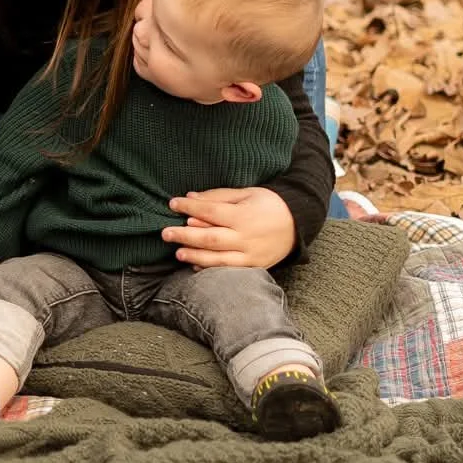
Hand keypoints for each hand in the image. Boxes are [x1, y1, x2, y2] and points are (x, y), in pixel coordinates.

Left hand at [162, 187, 296, 268]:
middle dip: (185, 236)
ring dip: (195, 255)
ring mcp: (250, 254)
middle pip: (210, 238)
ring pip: (218, 258)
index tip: (173, 203)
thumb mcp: (246, 193)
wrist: (297, 224)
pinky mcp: (253, 266)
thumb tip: (190, 197)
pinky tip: (195, 265)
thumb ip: (218, 196)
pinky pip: (229, 269)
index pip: (210, 211)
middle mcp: (245, 236)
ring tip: (177, 253)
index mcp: (243, 215)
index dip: (189, 207)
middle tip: (165, 233)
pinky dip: (211, 268)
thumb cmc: (268, 204)